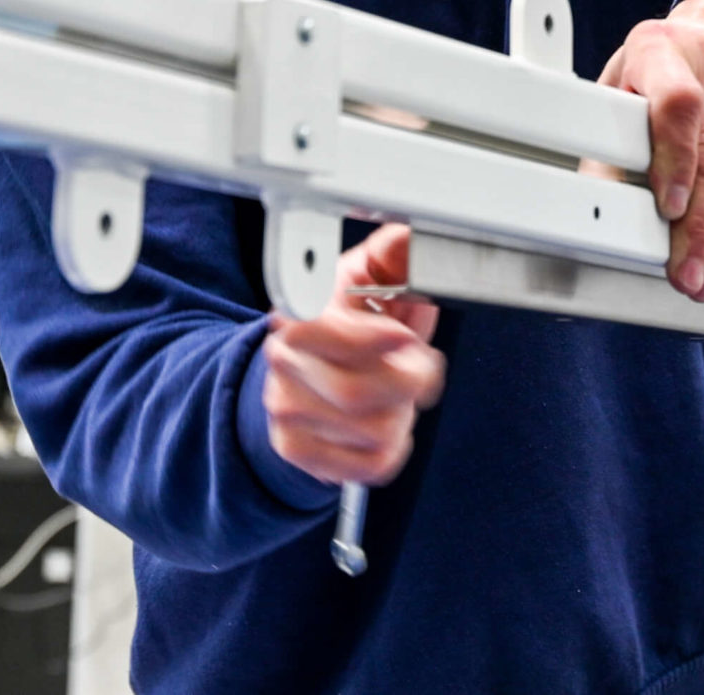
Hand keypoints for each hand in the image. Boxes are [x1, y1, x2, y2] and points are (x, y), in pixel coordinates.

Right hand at [262, 225, 444, 486]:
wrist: (300, 368)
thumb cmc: (346, 318)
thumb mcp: (369, 274)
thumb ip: (396, 254)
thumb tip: (411, 239)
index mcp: (298, 308)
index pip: (325, 331)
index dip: (374, 339)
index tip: (406, 337)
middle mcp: (283, 359)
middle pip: (354, 393)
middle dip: (408, 382)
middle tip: (421, 367)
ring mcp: (284, 407)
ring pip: (372, 432)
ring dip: (404, 414)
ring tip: (400, 395)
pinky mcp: (295, 447)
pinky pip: (369, 464)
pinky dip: (394, 447)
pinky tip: (388, 422)